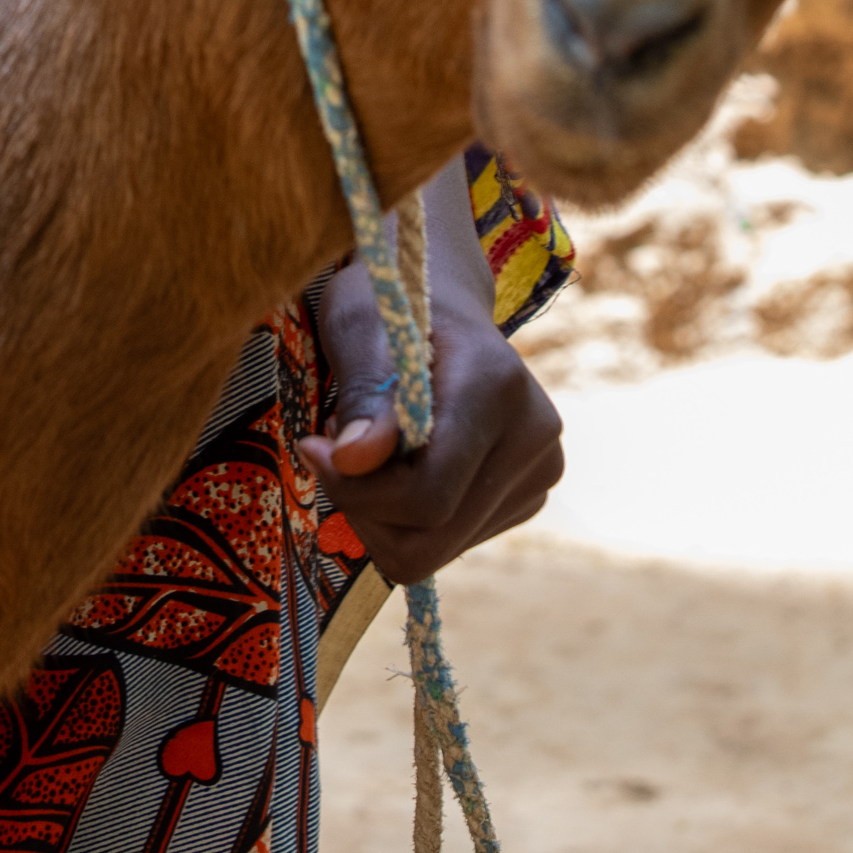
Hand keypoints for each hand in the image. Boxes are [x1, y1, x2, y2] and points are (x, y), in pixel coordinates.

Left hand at [299, 165, 564, 585]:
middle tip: (333, 458)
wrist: (445, 304)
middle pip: (433, 535)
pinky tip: (406, 466)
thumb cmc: (394, 310)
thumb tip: (355, 460)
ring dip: (385, 516)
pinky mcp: (529, 494)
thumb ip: (363, 396)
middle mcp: (535, 436)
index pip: (428, 493)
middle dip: (367, 510)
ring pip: (439, 549)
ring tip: (371, 453)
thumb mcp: (359, 328)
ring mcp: (540, 471)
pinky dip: (411, 519)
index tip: (312, 446)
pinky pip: (453, 543)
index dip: (357, 489)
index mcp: (498, 387)